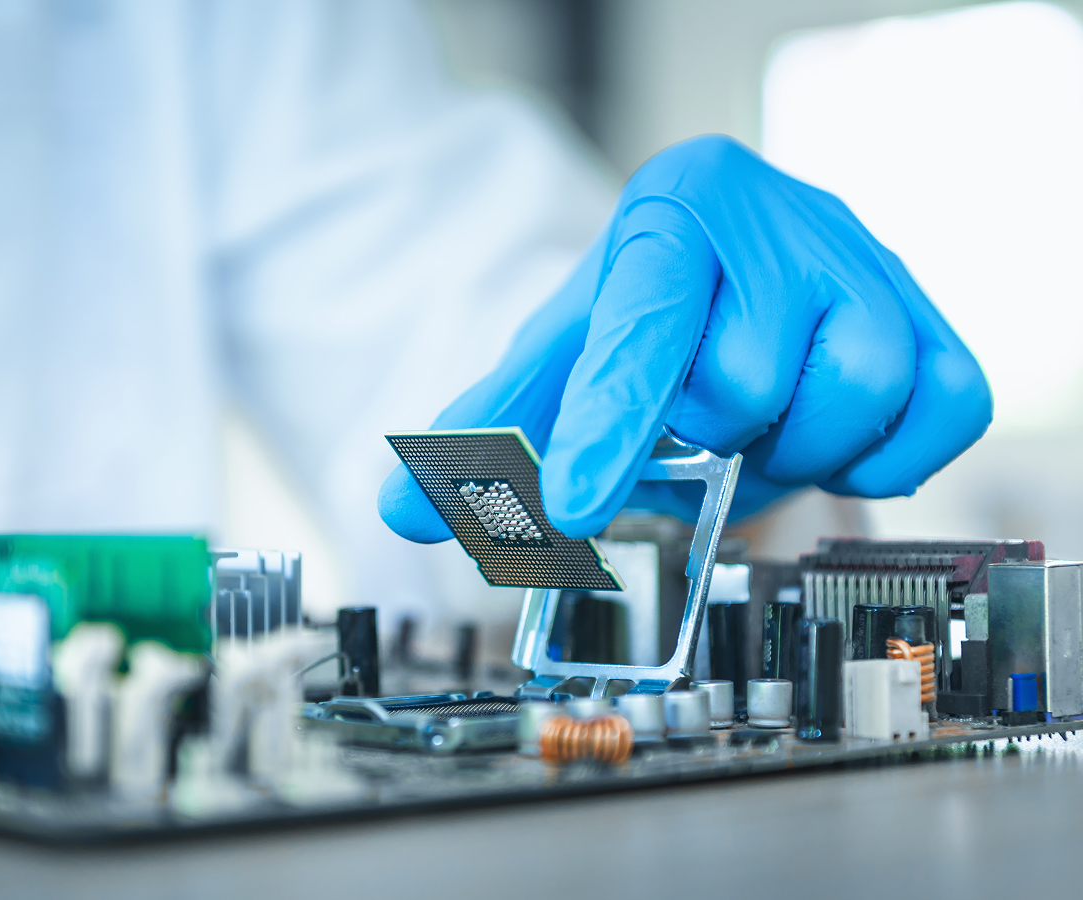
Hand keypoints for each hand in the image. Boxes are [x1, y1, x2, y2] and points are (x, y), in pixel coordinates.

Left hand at [378, 135, 990, 541]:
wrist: (743, 250)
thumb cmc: (649, 308)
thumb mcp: (562, 350)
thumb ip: (492, 427)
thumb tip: (405, 510)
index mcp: (671, 214)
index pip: (641, 327)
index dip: (607, 424)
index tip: (574, 508)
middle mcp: (779, 219)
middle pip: (746, 383)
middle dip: (710, 437)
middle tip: (700, 425)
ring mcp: (867, 260)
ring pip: (850, 394)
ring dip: (793, 447)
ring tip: (761, 426)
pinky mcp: (933, 311)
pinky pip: (940, 410)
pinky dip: (881, 454)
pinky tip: (831, 433)